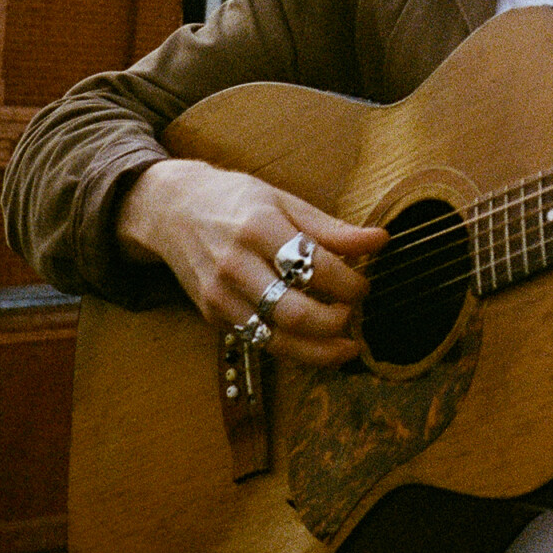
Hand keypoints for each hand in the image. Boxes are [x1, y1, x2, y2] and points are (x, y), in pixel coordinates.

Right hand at [116, 158, 383, 367]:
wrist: (171, 211)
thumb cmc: (235, 200)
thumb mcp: (284, 201)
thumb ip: (331, 229)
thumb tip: (380, 240)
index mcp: (259, 228)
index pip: (313, 266)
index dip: (348, 283)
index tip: (364, 286)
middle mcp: (236, 265)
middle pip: (293, 312)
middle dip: (334, 322)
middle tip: (354, 315)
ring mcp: (220, 295)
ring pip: (275, 339)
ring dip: (318, 351)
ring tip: (346, 347)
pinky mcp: (213, 315)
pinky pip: (259, 341)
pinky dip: (292, 349)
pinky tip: (315, 344)